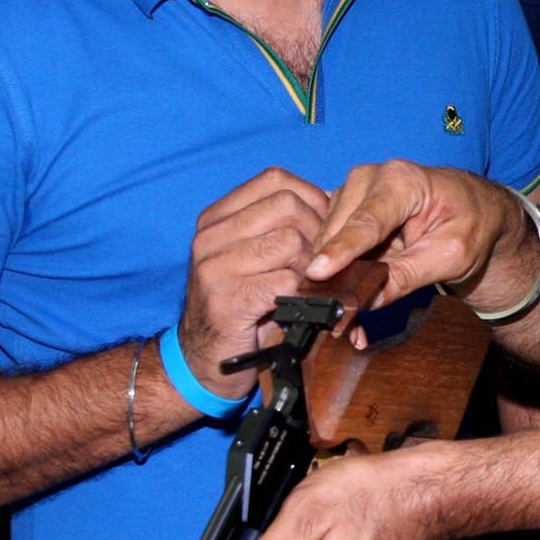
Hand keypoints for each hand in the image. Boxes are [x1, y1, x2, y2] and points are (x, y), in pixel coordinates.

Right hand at [175, 168, 330, 403]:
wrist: (204, 360)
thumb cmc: (241, 305)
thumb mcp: (252, 257)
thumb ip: (281, 226)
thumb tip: (334, 199)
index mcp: (217, 218)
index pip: (275, 180)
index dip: (312, 197)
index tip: (326, 225)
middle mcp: (210, 235)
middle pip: (287, 205)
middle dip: (318, 230)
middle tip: (323, 261)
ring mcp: (215, 266)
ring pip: (291, 241)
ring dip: (312, 265)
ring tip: (310, 285)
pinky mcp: (228, 299)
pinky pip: (287, 281)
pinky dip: (304, 294)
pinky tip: (300, 306)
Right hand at [305, 160, 533, 314]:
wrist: (476, 208)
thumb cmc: (472, 225)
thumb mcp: (452, 255)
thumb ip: (409, 275)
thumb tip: (367, 299)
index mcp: (402, 180)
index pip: (365, 222)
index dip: (340, 251)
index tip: (317, 273)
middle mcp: (371, 178)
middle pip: (338, 231)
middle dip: (335, 271)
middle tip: (339, 316)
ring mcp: (355, 189)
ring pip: (328, 238)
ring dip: (335, 274)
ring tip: (349, 309)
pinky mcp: (347, 206)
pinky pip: (332, 240)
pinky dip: (338, 267)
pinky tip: (349, 293)